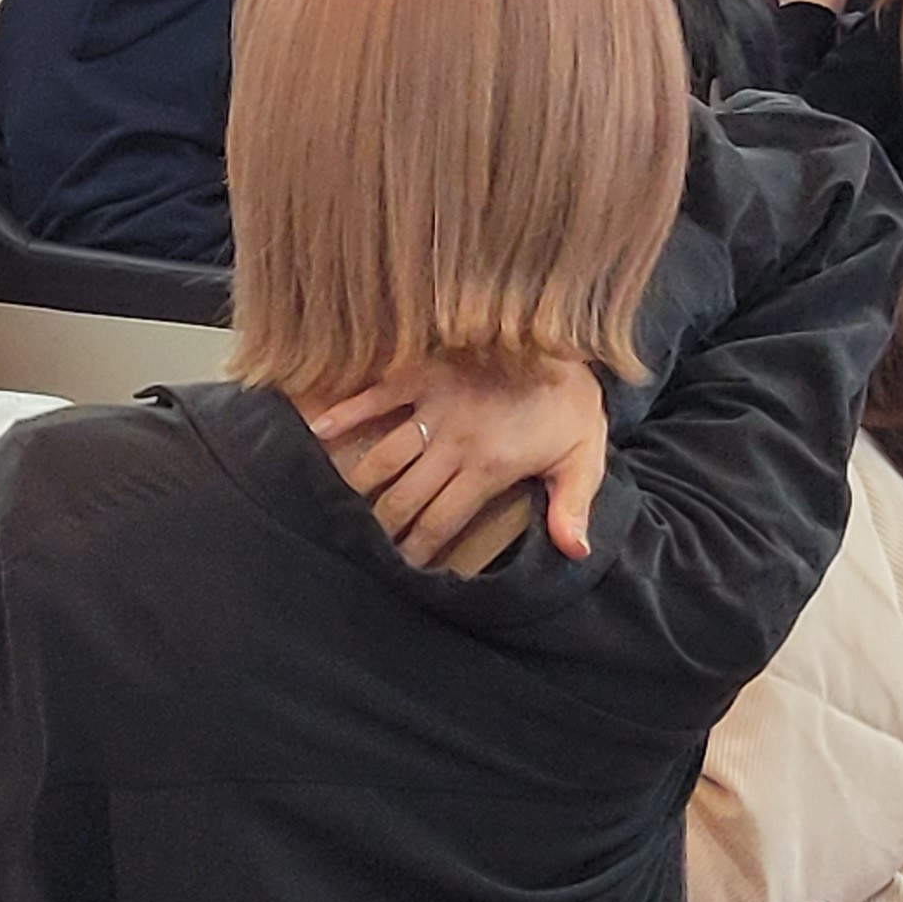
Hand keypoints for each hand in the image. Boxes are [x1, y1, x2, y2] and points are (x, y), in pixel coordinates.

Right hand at [308, 354, 609, 566]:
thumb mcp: (584, 456)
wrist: (559, 331)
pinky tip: (318, 430)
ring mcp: (433, 406)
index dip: (419, 550)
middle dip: (385, 528)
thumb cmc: (571, 401)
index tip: (402, 569)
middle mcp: (454, 443)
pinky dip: (347, 413)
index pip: (442, 522)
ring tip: (343, 507)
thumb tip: (573, 551)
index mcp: (488, 468)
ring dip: (363, 486)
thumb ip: (573, 504)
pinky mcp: (422, 373)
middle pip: (406, 498)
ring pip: (386, 457)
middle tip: (368, 547)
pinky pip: (378, 396)